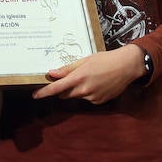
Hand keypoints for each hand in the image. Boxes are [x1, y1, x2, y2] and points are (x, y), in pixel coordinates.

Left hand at [32, 44, 147, 104]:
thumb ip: (67, 69)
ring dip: (77, 90)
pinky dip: (88, 93)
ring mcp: (92, 97)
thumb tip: (52, 73)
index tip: (35, 95)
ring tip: (90, 77)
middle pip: (65, 94)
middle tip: (70, 78)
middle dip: (63, 88)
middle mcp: (84, 90)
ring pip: (77, 96)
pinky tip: (98, 83)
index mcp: (79, 77)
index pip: (56, 88)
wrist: (127, 66)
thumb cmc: (105, 59)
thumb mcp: (85, 60)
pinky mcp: (99, 101)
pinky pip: (87, 99)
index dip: (44, 92)